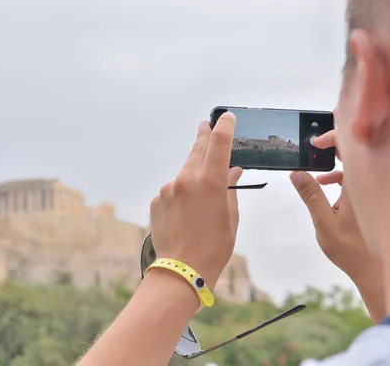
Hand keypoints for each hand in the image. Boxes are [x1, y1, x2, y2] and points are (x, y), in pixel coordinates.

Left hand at [150, 114, 242, 288]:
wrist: (182, 270)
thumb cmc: (214, 248)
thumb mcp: (230, 217)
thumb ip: (230, 189)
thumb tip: (232, 172)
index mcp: (211, 182)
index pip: (219, 144)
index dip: (224, 127)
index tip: (226, 118)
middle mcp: (187, 180)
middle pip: (197, 150)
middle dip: (203, 137)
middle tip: (204, 126)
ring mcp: (169, 190)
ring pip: (184, 174)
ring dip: (193, 175)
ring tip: (201, 190)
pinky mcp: (157, 201)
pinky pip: (172, 191)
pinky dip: (180, 194)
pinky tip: (186, 213)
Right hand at [290, 129, 385, 321]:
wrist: (377, 271)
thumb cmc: (354, 251)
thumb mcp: (324, 223)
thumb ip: (311, 196)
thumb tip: (296, 173)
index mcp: (360, 186)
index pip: (350, 148)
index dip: (333, 136)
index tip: (315, 143)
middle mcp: (370, 184)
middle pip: (355, 152)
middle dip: (333, 145)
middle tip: (314, 147)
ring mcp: (373, 190)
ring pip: (355, 166)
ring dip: (335, 166)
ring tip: (318, 179)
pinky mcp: (371, 197)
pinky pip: (357, 178)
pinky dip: (341, 178)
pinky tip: (328, 189)